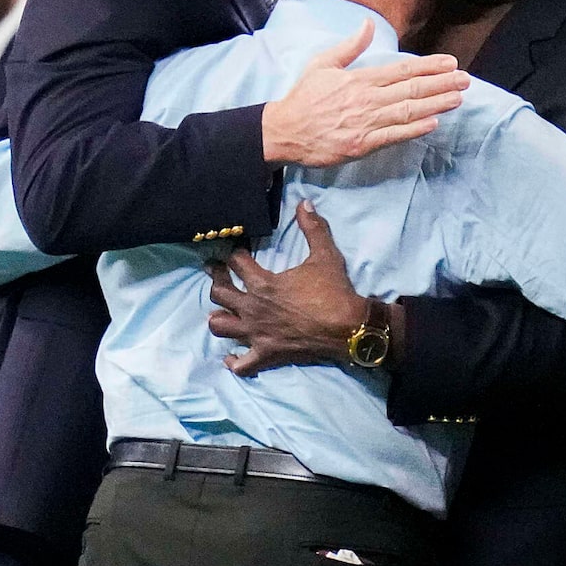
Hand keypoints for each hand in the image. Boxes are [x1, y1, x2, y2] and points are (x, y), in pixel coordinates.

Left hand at [206, 201, 367, 374]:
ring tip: (219, 312)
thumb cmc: (334, 291)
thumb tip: (305, 202)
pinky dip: (235, 362)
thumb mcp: (325, 255)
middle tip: (216, 273)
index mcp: (263, 283)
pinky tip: (231, 358)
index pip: (237, 263)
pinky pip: (242, 363)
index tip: (235, 251)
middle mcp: (253, 308)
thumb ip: (312, 228)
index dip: (234, 254)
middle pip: (220, 292)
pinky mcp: (267, 354)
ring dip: (218, 318)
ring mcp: (257, 333)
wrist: (349, 327)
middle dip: (216, 279)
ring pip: (221, 326)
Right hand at [259, 26, 468, 167]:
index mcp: (359, 79)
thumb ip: (350, 47)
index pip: (402, 70)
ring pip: (408, 111)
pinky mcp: (362, 144)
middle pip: (411, 90)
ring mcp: (365, 123)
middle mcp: (366, 99)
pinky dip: (414, 129)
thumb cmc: (304, 98)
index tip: (450, 63)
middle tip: (466, 80)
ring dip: (436, 104)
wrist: (284, 131)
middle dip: (442, 84)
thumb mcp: (323, 64)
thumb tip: (368, 25)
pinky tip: (434, 123)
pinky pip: (394, 135)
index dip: (429, 67)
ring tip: (458, 98)